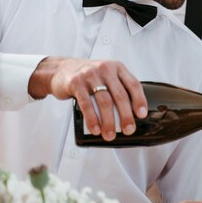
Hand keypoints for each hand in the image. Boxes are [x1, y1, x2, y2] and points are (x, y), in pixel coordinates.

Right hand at [28, 56, 147, 140]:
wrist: (60, 70)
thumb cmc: (88, 77)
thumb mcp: (106, 76)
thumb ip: (118, 88)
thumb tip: (131, 113)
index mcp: (117, 67)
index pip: (133, 84)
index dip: (139, 100)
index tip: (141, 115)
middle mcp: (105, 69)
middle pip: (120, 95)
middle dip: (126, 116)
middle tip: (128, 130)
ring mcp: (90, 75)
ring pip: (104, 101)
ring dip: (109, 122)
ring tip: (110, 134)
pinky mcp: (76, 83)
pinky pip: (86, 104)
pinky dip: (92, 119)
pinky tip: (95, 129)